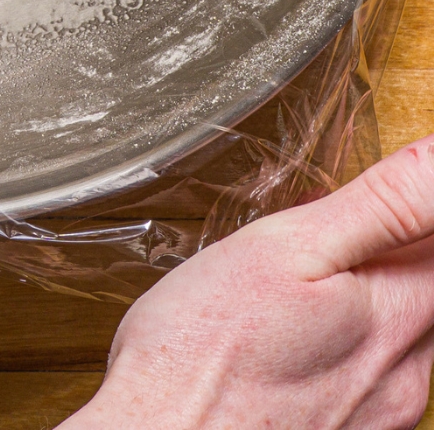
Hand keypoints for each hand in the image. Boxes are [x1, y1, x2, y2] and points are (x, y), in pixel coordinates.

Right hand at [57, 137, 433, 428]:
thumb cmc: (200, 351)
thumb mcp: (283, 246)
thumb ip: (383, 202)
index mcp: (398, 313)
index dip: (411, 209)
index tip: (370, 207)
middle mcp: (407, 376)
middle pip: (425, 284)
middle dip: (385, 251)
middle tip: (318, 239)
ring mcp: (386, 419)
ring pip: (401, 333)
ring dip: (363, 298)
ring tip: (294, 291)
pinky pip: (371, 376)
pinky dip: (342, 346)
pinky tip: (289, 340)